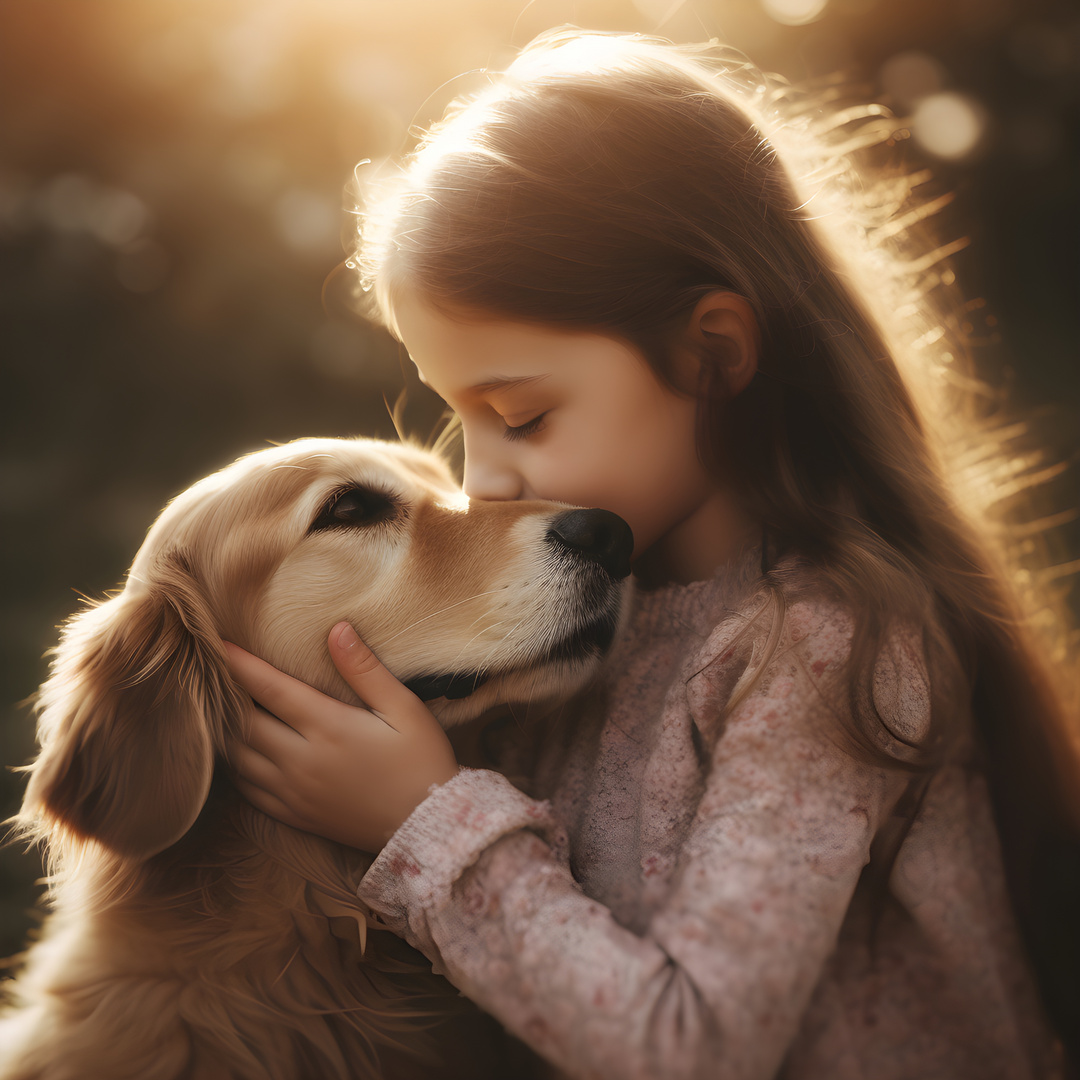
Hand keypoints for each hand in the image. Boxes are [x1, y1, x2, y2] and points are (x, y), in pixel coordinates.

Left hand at [225, 622, 458, 851]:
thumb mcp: (405, 708)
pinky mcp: (295, 815)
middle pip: (243, 723)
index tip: (217, 642)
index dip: (240, 664)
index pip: (270, 689)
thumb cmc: (421, 761)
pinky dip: (237, 767)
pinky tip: (240, 752)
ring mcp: (294, 792)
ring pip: (239, 758)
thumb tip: (337, 629)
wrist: (428, 829)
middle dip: (225, 695)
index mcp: (328, 728)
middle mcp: (302, 761)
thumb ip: (366, 670)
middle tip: (214, 673)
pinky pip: (249, 790)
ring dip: (226, 731)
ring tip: (221, 709)